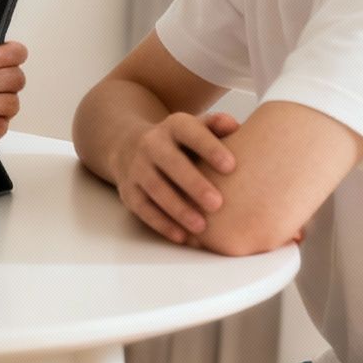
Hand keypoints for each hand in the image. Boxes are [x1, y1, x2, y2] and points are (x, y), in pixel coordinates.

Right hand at [118, 111, 238, 243]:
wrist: (129, 147)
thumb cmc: (179, 144)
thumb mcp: (195, 129)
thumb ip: (216, 126)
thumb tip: (233, 126)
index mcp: (174, 126)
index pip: (190, 133)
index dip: (209, 148)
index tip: (231, 166)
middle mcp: (151, 144)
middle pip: (171, 162)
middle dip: (193, 183)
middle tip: (217, 203)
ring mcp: (137, 168)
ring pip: (156, 188)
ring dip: (178, 208)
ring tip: (201, 226)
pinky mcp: (129, 191)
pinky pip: (144, 209)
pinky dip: (162, 224)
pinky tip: (181, 236)